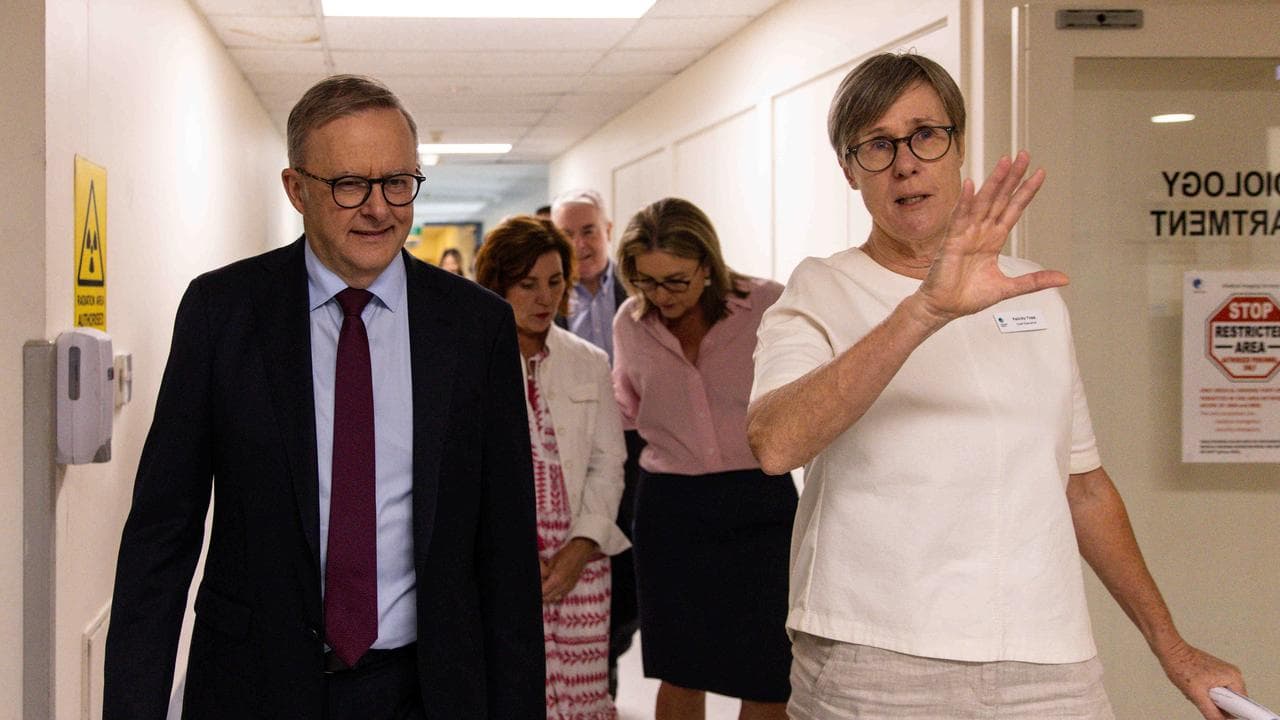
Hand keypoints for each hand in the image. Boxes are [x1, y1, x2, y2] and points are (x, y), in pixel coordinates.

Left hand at [541, 537, 598, 602]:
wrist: (581, 552)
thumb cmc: (566, 554)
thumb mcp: (551, 562)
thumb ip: (544, 572)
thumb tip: (541, 578)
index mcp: (557, 578)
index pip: (543, 591)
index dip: (539, 589)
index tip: (539, 582)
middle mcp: (563, 586)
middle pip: (547, 597)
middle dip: (542, 593)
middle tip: (541, 583)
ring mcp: (568, 588)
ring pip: (553, 599)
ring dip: (547, 595)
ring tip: (545, 587)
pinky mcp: (571, 587)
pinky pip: (560, 596)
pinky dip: (554, 595)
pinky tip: (551, 589)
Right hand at [915, 151, 1066, 325]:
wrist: (944, 309)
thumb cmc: (968, 296)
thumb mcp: (1009, 288)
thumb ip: (1035, 281)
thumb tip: (1063, 278)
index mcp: (993, 240)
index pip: (1013, 209)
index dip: (1026, 191)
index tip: (1039, 174)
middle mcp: (981, 232)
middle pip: (1000, 198)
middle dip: (1013, 177)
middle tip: (1024, 155)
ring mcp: (966, 234)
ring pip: (983, 202)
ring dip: (994, 181)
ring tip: (1004, 162)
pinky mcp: (952, 241)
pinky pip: (959, 218)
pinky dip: (964, 201)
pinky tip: (970, 185)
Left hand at [1157, 638, 1245, 719]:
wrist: (1170, 651)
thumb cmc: (1181, 665)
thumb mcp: (1197, 695)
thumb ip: (1212, 712)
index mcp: (1234, 677)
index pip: (1242, 704)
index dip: (1230, 712)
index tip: (1218, 710)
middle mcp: (1233, 674)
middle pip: (1231, 701)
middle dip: (1216, 704)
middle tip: (1202, 695)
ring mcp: (1225, 672)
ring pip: (1222, 697)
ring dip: (1209, 698)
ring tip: (1197, 688)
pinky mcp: (1216, 672)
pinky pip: (1216, 690)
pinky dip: (1205, 692)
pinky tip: (1196, 686)